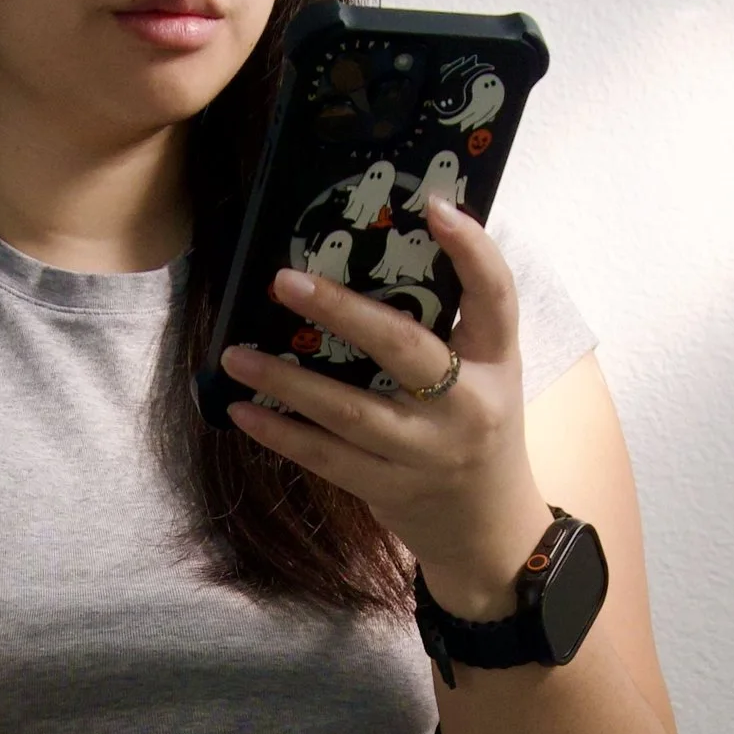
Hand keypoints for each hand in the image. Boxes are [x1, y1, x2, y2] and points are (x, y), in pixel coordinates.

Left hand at [220, 198, 553, 612]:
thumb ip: (449, 322)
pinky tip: (242, 409)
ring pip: (351, 412)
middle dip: (343, 311)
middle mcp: (467, 404)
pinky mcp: (391, 488)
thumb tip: (379, 248)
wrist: (490, 528)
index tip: (433, 205)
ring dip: (287, 381)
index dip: (471, 249)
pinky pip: (327, 458)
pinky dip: (281, 434)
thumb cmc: (477, 425)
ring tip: (236, 354)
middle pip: (405, 349)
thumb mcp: (485, 371)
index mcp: (497, 361)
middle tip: (284, 281)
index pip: (496, 296)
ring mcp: (427, 452)